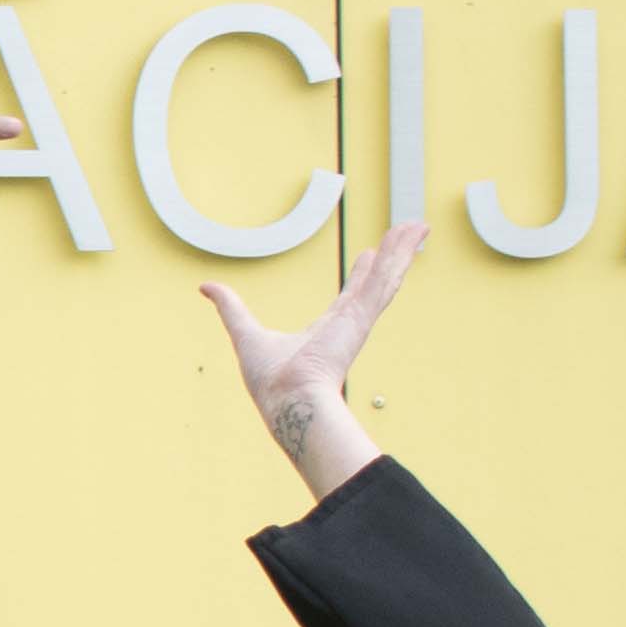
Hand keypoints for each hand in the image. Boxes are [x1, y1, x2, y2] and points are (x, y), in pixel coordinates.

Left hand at [201, 222, 421, 501]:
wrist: (286, 400)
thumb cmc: (269, 381)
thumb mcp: (244, 333)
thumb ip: (230, 308)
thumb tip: (206, 287)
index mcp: (325, 331)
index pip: (350, 296)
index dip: (361, 274)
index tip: (370, 255)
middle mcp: (346, 324)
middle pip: (375, 281)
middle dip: (393, 257)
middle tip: (409, 234)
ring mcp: (357, 320)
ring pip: (386, 276)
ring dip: (402, 251)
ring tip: (418, 226)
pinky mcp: (361, 318)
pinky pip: (383, 281)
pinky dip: (398, 259)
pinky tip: (410, 238)